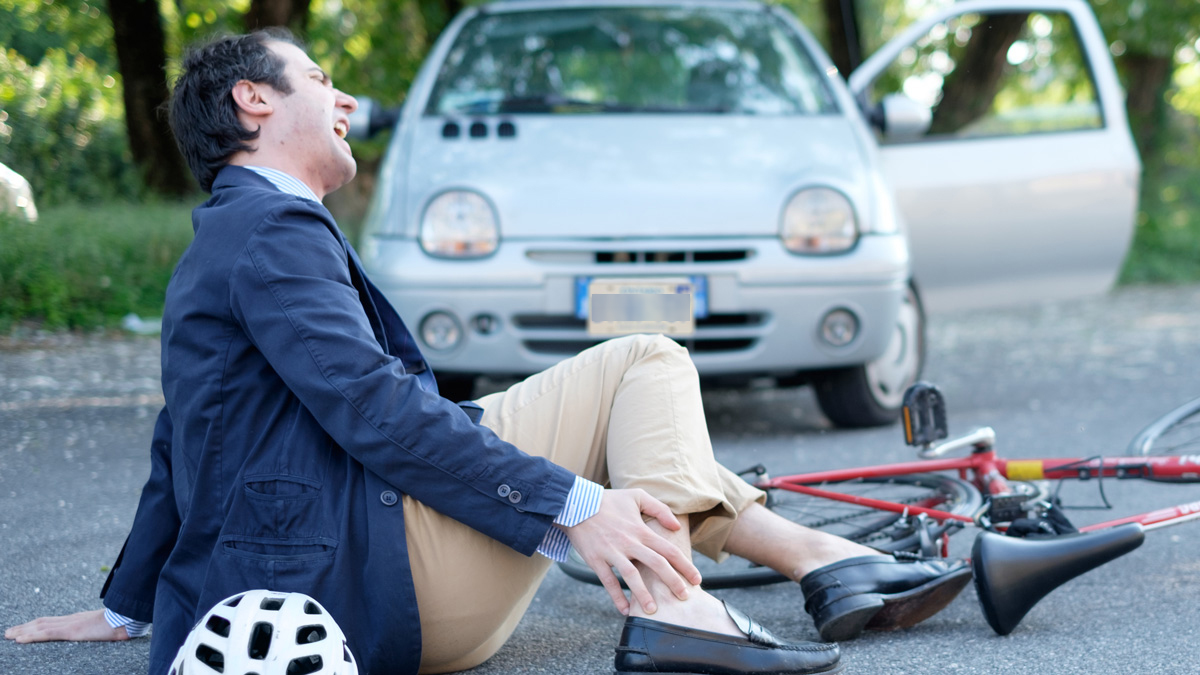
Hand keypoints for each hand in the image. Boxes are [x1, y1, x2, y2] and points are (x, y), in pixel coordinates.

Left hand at [4, 609, 129, 642]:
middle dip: (25, 627)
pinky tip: (20, 638)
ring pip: (40, 627)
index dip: (36, 624)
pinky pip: (46, 634)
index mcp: (78, 619)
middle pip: (42, 622)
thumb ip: (99, 629)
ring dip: (22, 631)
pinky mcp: (71, 631)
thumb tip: (103, 632)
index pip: (52, 621)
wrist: (129, 618)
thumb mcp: (107, 626)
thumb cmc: (123, 622)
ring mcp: (70, 624)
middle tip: (9, 632)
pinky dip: (31, 636)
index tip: (25, 628)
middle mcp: (71, 619)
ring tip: (9, 635)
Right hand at [562, 488, 701, 615]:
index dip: (684, 565)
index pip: (668, 550)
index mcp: (641, 530)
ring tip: (654, 610)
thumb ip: (659, 508)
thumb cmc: (607, 500)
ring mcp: (612, 552)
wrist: (575, 503)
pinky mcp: (596, 559)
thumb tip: (676, 525)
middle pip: (656, 564)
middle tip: (684, 596)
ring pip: (632, 576)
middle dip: (673, 581)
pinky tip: (625, 610)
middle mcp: (629, 542)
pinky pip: (608, 581)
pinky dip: (616, 596)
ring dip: (644, 594)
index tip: (697, 579)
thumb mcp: (636, 496)